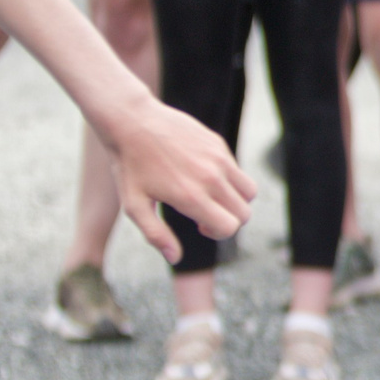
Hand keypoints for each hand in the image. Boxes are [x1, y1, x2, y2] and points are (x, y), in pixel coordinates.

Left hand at [106, 97, 256, 262]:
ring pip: (249, 192)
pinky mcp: (219, 145)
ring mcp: (218, 159)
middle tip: (203, 213)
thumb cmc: (129, 166)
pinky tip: (201, 174)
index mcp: (191, 196)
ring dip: (235, 201)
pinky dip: (228, 180)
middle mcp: (211, 178)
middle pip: (244, 213)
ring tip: (210, 196)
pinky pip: (237, 170)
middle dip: (228, 220)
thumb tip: (174, 258)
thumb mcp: (134, 206)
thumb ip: (155, 234)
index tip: (199, 226)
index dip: (217, 233)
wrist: (132, 122)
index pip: (229, 227)